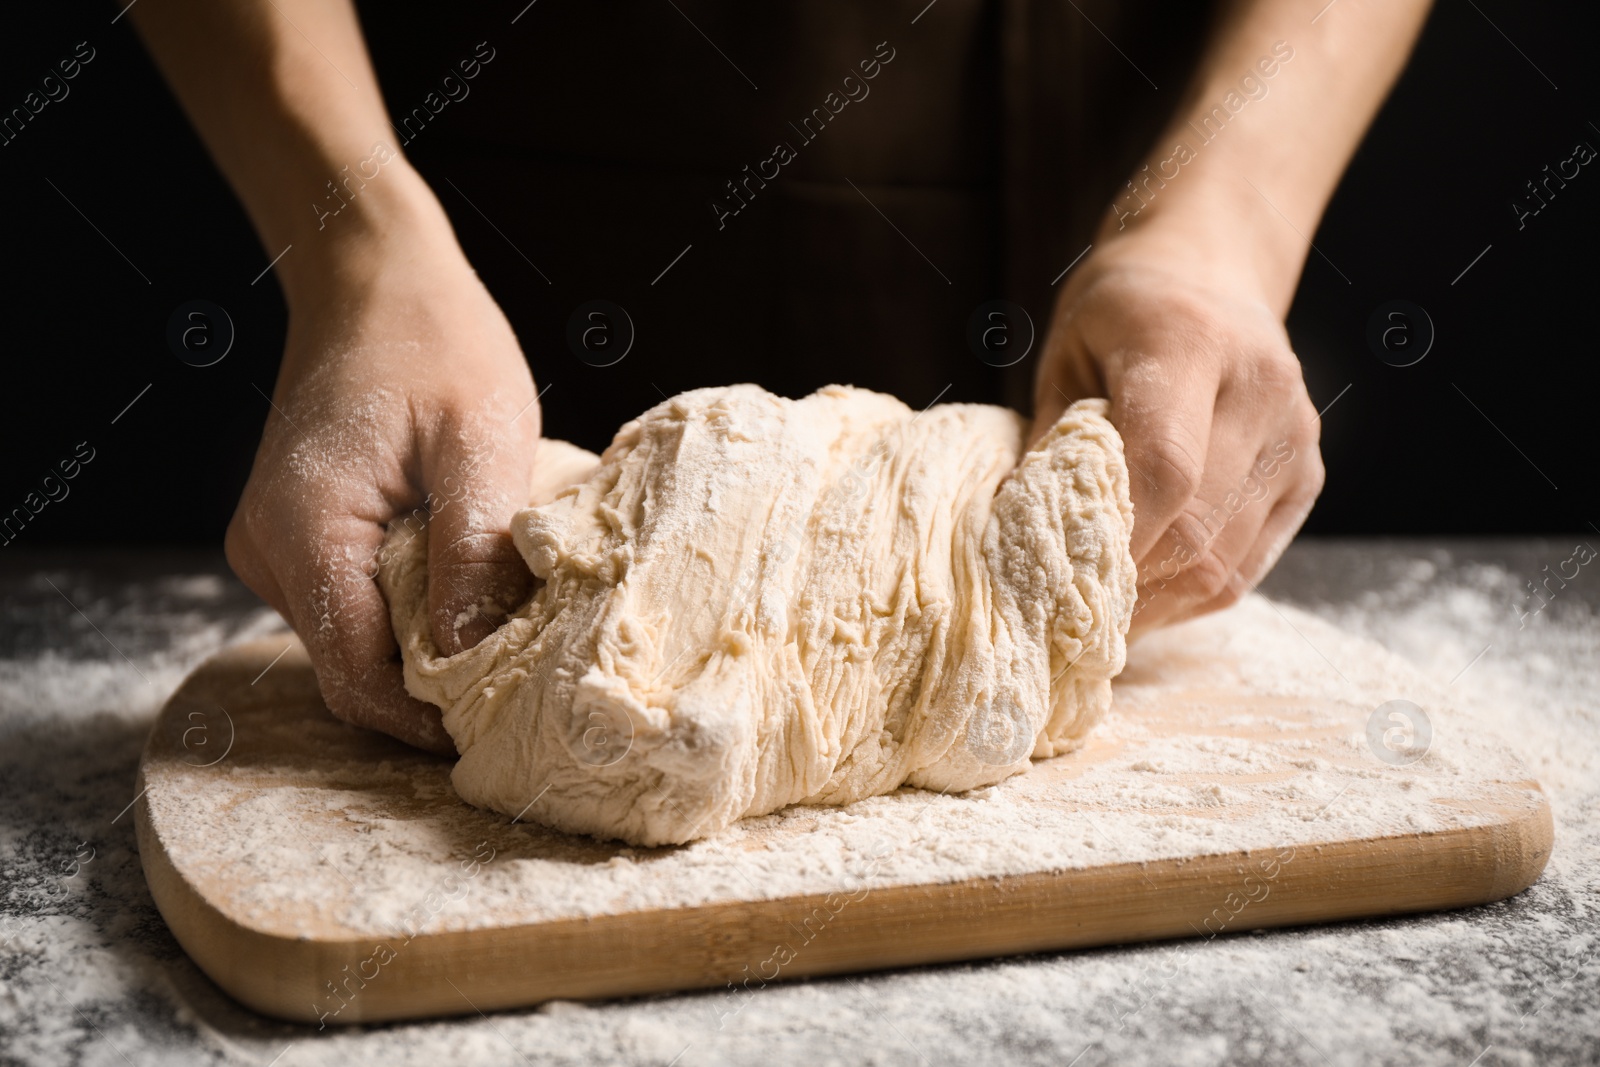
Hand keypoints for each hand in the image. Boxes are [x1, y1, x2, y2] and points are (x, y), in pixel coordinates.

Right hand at [225, 209, 540, 752]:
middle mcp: (269, 550)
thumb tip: (471, 655)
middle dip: (432, 688)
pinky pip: (351, 601)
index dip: (426, 718)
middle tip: (520, 683)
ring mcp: (274, 544)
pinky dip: (407, 609)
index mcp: (305, 531)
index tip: (499, 725)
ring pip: (353, 639)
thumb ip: (475, 550)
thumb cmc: (434, 340)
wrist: (373, 277)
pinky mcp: (295, 534)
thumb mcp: (481, 440)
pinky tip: (462, 585)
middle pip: (351, 668)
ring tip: (501, 626)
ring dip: (423, 647)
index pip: (355, 677)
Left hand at [1031, 233, 1323, 630]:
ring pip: (1224, 560)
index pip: (1163, 465)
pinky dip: (1191, 595)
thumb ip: (1051, 443)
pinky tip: (1147, 600)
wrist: (1209, 270)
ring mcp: (1295, 434)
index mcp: (1188, 340)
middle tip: (1064, 620)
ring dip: (1156, 604)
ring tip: (1099, 619)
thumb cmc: (1118, 314)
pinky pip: (1249, 566)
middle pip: (1195, 525)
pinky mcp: (1308, 473)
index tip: (1058, 582)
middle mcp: (1259, 386)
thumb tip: (1021, 541)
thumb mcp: (1064, 354)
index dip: (1112, 539)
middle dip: (1125, 585)